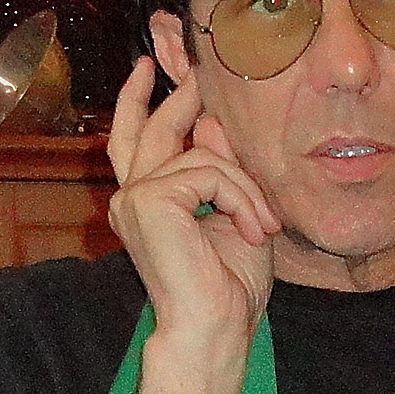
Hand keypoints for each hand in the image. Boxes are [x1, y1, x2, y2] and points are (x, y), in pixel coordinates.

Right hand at [106, 56, 280, 351]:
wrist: (214, 328)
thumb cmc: (226, 287)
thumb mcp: (233, 214)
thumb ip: (219, 169)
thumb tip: (210, 121)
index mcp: (146, 202)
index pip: (136, 139)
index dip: (140, 100)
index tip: (153, 66)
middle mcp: (131, 197)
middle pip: (148, 127)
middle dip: (176, 92)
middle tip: (195, 65)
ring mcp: (134, 197)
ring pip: (203, 156)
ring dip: (246, 187)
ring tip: (263, 225)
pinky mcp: (149, 199)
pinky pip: (210, 172)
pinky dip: (241, 198)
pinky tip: (253, 230)